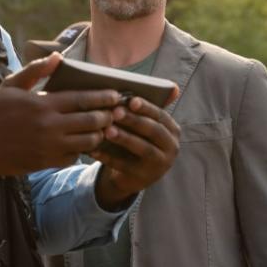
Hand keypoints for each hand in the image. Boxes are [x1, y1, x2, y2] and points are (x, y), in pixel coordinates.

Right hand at [0, 53, 120, 175]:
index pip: (83, 99)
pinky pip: (74, 156)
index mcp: (44, 104)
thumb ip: (36, 70)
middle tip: (115, 112)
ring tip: (103, 128)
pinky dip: (81, 150)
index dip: (103, 97)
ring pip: (87, 141)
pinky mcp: (47, 162)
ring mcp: (50, 146)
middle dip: (108, 116)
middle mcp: (50, 126)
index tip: (116, 95)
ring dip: (98, 134)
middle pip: (91, 121)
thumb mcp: (12, 85)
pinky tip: (83, 143)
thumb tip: (58, 56)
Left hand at [92, 93, 180, 209]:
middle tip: (115, 112)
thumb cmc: (137, 140)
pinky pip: (125, 165)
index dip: (146, 107)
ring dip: (125, 138)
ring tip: (107, 130)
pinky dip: (108, 157)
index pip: (161, 116)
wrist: (132, 175)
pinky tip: (94, 150)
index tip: (131, 100)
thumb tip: (155, 88)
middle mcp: (171, 147)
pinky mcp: (144, 178)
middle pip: (153, 131)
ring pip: (143, 149)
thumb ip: (144, 109)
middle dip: (134, 120)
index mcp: (172, 130)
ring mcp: (159, 165)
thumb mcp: (144, 126)